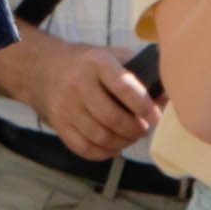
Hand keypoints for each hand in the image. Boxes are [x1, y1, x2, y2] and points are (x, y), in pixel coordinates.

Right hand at [0, 32, 162, 160]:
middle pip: (111, 117)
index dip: (144, 106)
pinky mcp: (58, 123)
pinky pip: (83, 147)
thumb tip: (167, 97)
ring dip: (122, 142)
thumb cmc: (89, 64)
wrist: (43, 68)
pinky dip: (103, 152)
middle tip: (143, 129)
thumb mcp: (113, 57)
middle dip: (135, 129)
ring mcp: (65, 105)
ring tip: (131, 137)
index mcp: (97, 63)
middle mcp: (78, 83)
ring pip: (99, 136)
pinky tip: (113, 146)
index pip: (124, 87)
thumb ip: (141, 73)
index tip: (155, 117)